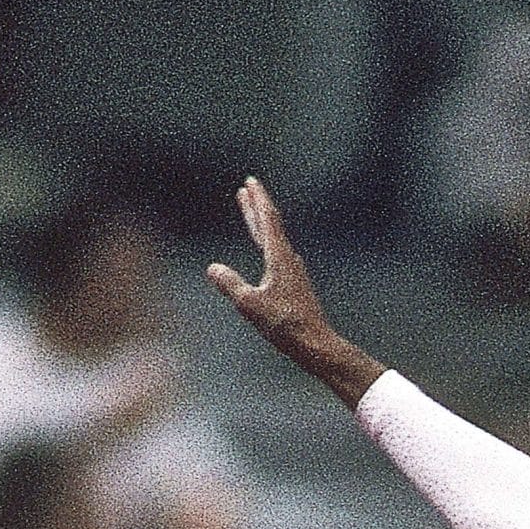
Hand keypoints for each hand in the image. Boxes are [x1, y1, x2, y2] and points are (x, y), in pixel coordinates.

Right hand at [207, 179, 383, 407]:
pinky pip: (280, 257)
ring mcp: (294, 274)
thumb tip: (212, 269)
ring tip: (254, 214)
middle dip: (257, 207)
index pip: (267, 220)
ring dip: (262, 225)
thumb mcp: (250, 304)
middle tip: (247, 189)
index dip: (258, 200)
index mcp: (279, 258)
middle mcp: (288, 261)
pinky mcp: (296, 287)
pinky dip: (271, 245)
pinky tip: (274, 251)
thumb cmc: (286, 326)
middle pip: (271, 226)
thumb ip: (230, 284)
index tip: (251, 182)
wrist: (317, 346)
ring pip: (276, 241)